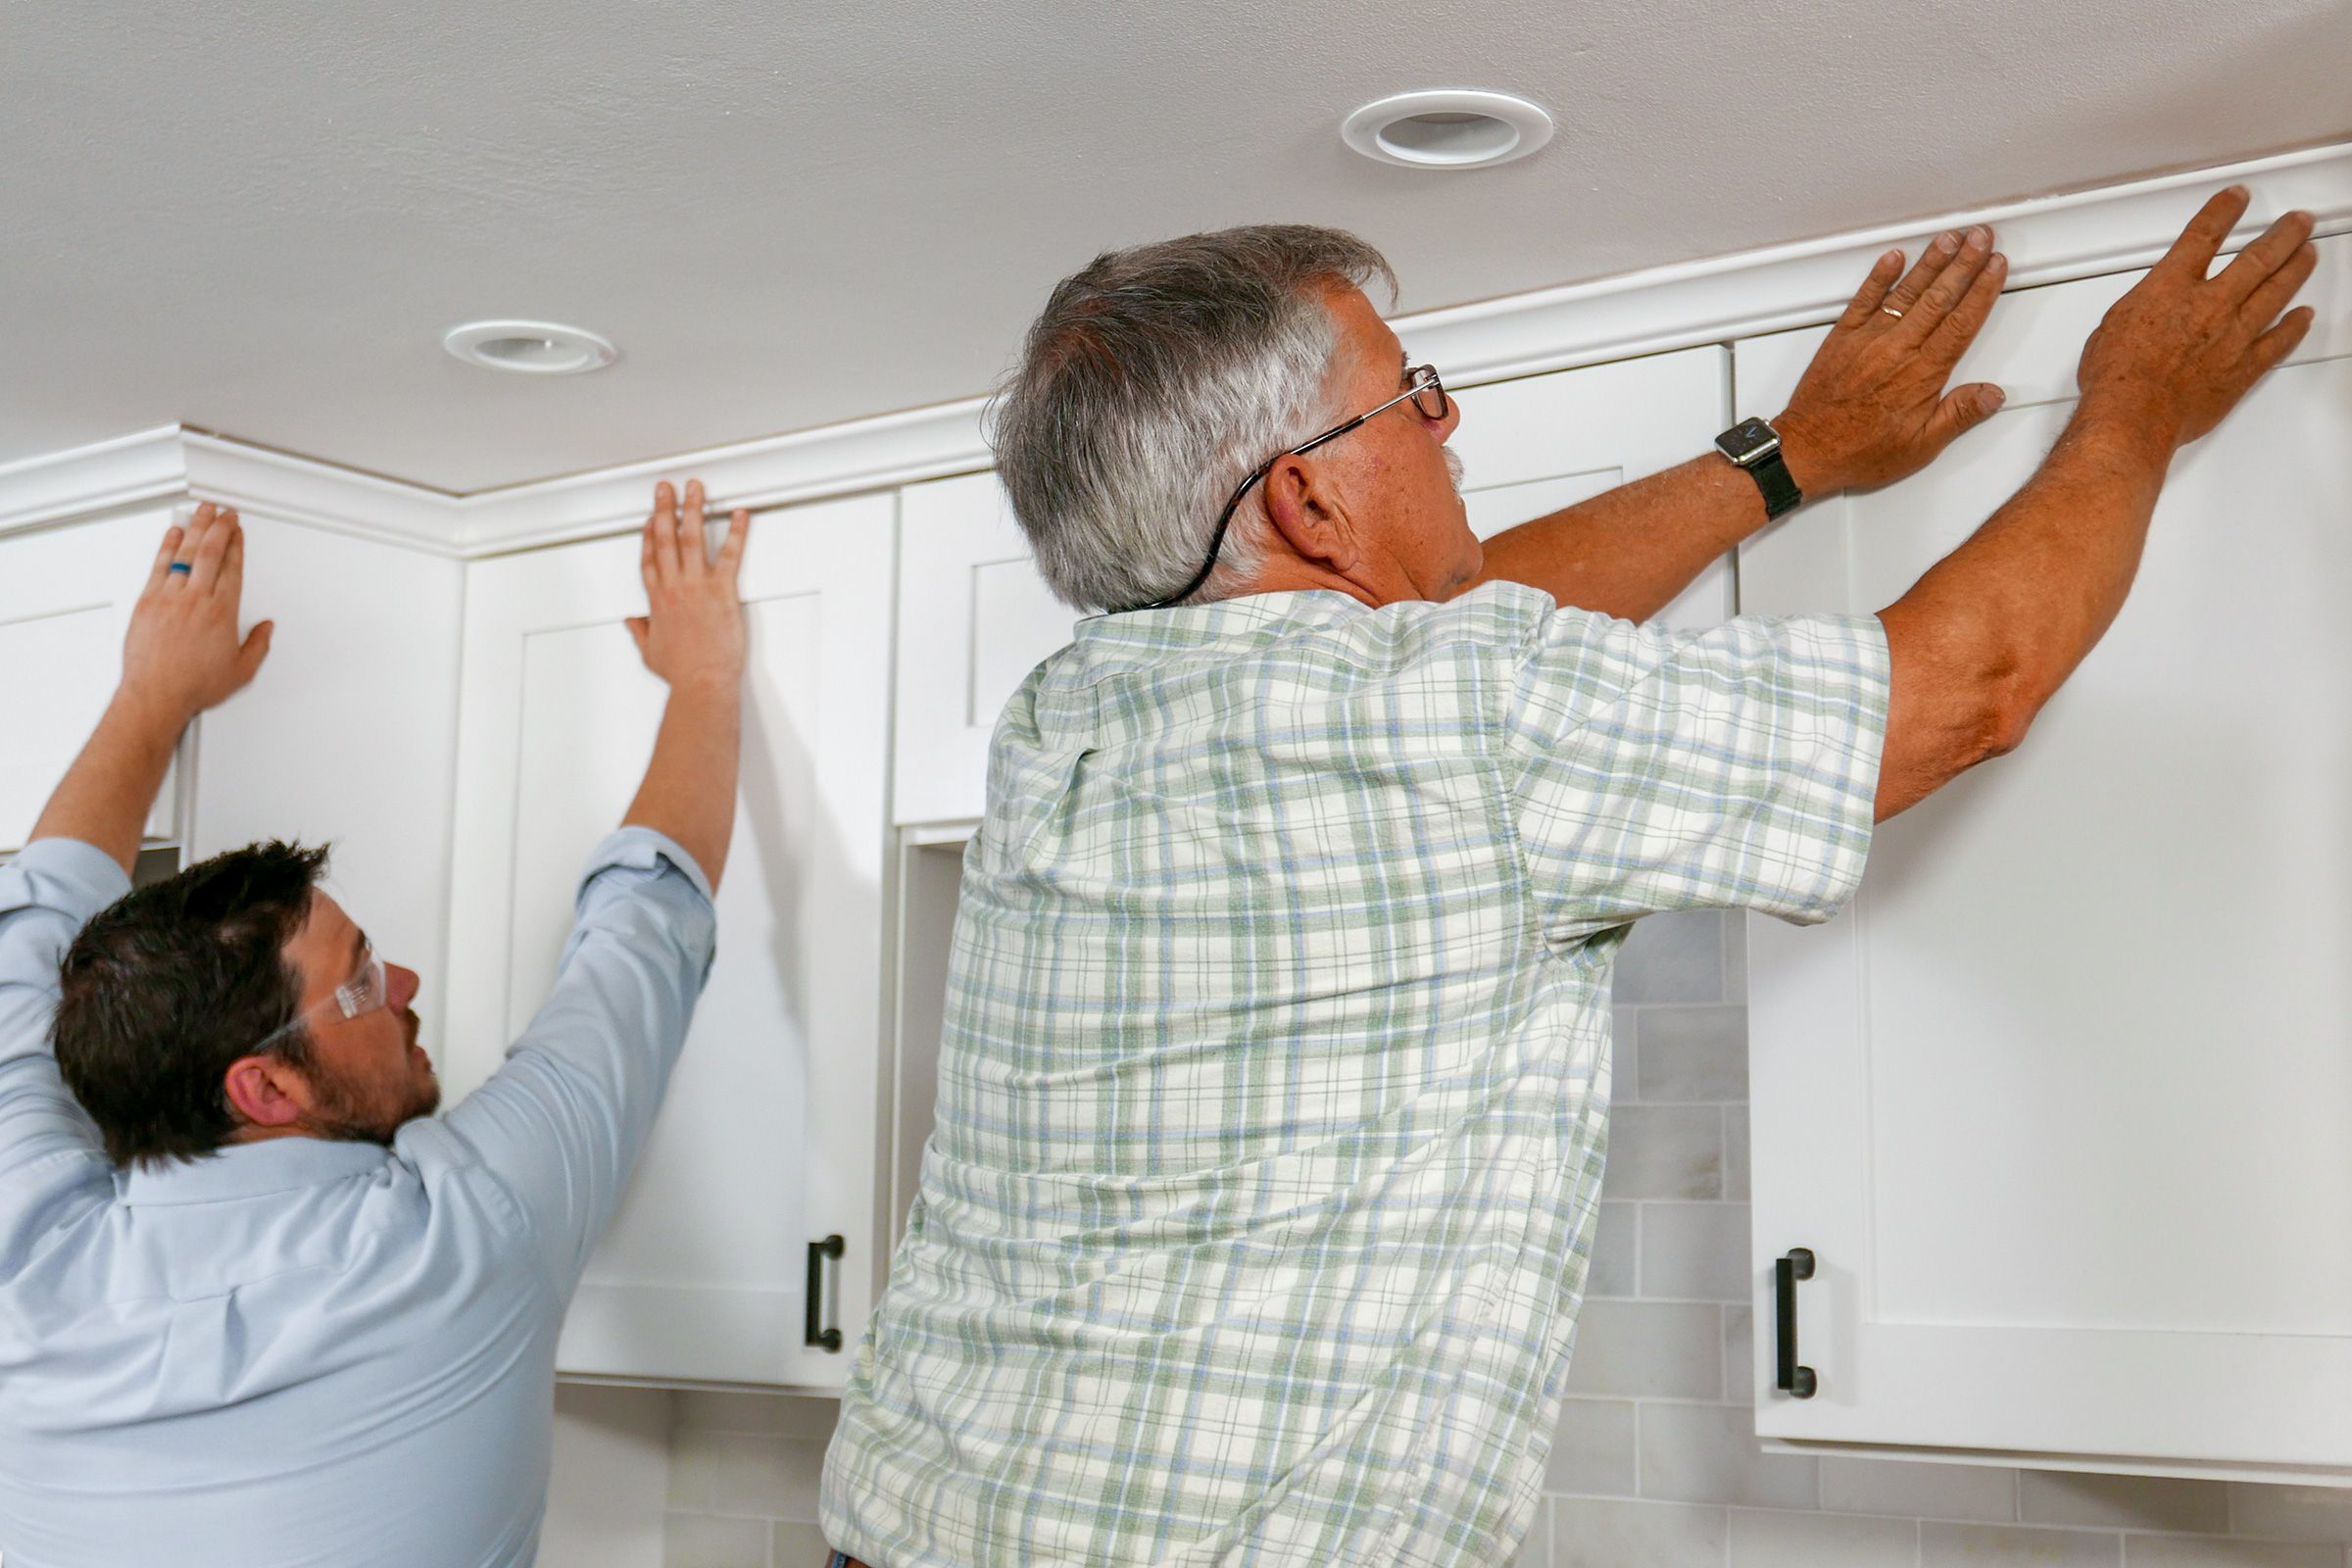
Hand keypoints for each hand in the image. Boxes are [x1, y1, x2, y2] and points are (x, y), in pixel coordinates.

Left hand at [122, 503, 273, 728]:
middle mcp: (196, 599)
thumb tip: (266, 629)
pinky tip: (173, 533)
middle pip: (211, 551)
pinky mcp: (148, 601)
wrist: (156, 694)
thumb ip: (258, 646)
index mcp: (222, 612)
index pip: (233, 568)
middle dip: (220, 527)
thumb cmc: (193, 685)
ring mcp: (170, 597)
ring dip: (196, 528)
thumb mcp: (241, 671)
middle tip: (224, 513)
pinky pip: (159, 564)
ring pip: (185, 552)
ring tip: (201, 511)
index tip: (239, 531)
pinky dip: (167, 545)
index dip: (237, 545)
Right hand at [625, 479, 748, 689]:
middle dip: (663, 509)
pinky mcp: (722, 591)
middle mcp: (674, 588)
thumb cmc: (681, 673)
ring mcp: (697, 586)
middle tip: (664, 488)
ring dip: (692, 509)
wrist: (702, 683)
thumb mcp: (650, 653)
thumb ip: (640, 633)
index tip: (647, 521)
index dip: (646, 536)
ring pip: (692, 538)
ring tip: (694, 488)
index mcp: (657, 601)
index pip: (648, 560)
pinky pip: (731, 554)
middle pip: (665, 539)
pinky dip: (737, 532)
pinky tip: (740, 515)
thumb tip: (631, 623)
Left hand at [1773, 226, 2009, 493]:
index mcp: (1922, 373)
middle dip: (1963, 263)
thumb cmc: (1859, 452)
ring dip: (1930, 261)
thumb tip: (1992, 394)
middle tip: (1981, 235)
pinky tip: (1894, 256)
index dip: (1982, 289)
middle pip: (1939, 297)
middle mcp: (1897, 349)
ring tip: (1950, 237)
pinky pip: (1864, 299)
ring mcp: (1868, 339)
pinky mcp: (1842, 337)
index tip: (1996, 264)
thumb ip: (1958, 415)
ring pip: (1906, 291)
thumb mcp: (1920, 446)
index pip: (1961, 322)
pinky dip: (1880, 276)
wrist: (1806, 451)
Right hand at [2075, 186, 2317, 451]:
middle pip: (2257, 257)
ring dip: (2296, 268)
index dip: (2223, 211)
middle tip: (2297, 222)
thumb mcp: (2110, 328)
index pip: (2203, 236)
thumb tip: (2144, 311)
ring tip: (2308, 253)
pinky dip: (2294, 327)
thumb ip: (2139, 310)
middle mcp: (2209, 305)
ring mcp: (2232, 335)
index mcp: (2170, 288)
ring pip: (2276, 291)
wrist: (2132, 417)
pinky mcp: (2243, 368)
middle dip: (2282, 234)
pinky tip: (2303, 316)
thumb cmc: (2115, 380)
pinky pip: (2278, 341)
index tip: (2237, 198)